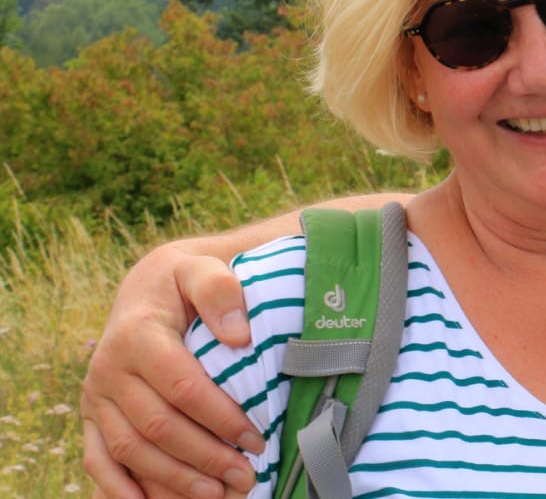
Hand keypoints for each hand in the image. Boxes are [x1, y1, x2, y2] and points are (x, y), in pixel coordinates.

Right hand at [81, 243, 262, 498]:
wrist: (145, 289)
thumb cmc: (183, 283)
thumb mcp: (202, 269)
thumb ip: (220, 291)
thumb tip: (240, 335)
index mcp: (137, 335)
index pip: (182, 387)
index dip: (220, 417)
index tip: (256, 437)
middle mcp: (108, 369)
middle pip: (156, 426)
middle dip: (204, 457)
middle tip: (247, 474)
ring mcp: (95, 397)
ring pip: (130, 451)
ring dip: (172, 479)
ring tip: (218, 494)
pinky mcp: (90, 416)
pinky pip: (98, 461)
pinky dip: (122, 490)